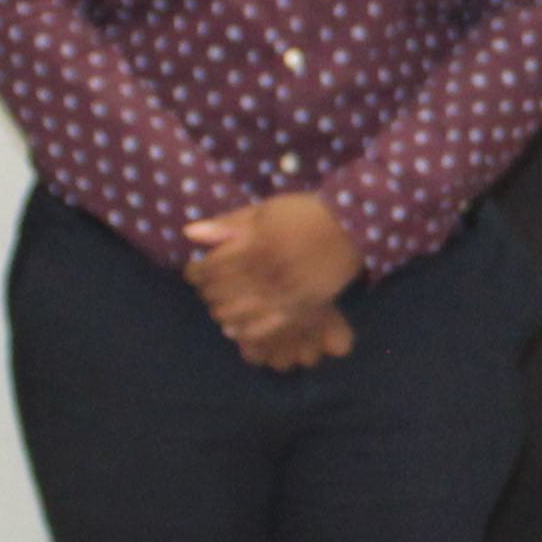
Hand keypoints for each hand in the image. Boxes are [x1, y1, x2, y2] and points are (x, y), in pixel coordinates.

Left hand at [185, 193, 363, 365]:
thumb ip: (228, 224)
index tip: (197, 272)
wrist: (351, 226)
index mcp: (254, 243)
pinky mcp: (300, 307)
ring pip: (239, 314)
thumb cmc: (304, 213)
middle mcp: (266, 269)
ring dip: (223, 313)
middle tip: (209, 291)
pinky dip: (246, 331)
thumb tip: (190, 233)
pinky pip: (266, 328)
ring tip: (223, 309)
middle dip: (208, 294)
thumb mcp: (264, 210)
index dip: (196, 273)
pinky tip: (238, 329)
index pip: (210, 267)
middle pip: (220, 293)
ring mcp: (284, 291)